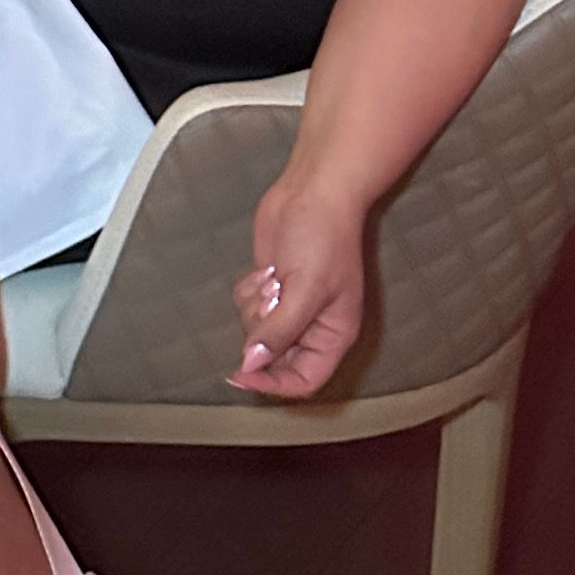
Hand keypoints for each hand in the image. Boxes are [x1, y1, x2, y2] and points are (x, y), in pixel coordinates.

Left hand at [231, 171, 368, 398]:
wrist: (313, 190)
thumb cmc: (323, 238)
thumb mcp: (306, 289)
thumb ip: (280, 330)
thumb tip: (252, 364)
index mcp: (333, 334)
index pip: (304, 380)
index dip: (273, 384)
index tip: (242, 375)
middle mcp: (312, 325)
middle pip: (276, 358)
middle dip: (262, 336)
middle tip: (266, 304)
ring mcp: (289, 305)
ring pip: (255, 330)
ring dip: (254, 309)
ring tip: (272, 278)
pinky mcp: (271, 285)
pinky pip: (247, 305)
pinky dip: (249, 291)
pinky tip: (265, 269)